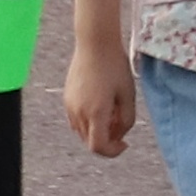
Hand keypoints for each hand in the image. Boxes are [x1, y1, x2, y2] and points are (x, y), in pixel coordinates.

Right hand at [62, 43, 139, 158]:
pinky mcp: (67, 99)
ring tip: (112, 111)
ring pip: (83, 132)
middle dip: (107, 140)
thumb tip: (120, 135)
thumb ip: (127, 120)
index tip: (124, 144)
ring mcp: (70, 106)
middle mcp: (79, 113)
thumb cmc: (115, 67)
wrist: (95, 44)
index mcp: (96, 113)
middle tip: (121, 124)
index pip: (99, 147)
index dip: (113, 152)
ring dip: (97, 130)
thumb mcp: (128, 95)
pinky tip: (101, 105)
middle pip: (90, 142)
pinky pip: (77, 120)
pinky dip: (89, 121)